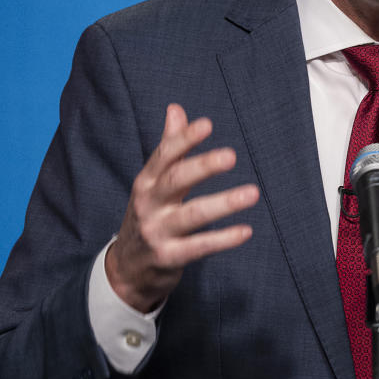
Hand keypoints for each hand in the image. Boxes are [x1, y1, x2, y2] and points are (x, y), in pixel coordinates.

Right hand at [106, 104, 258, 312]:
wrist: (126, 269)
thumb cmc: (147, 217)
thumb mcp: (151, 183)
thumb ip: (168, 148)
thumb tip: (176, 109)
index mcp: (146, 182)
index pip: (164, 155)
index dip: (184, 139)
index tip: (207, 124)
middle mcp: (148, 204)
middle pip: (176, 180)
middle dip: (203, 167)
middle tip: (231, 155)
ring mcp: (157, 232)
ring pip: (193, 215)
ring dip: (224, 203)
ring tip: (252, 193)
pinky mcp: (168, 257)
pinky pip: (199, 247)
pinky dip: (223, 239)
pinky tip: (246, 231)